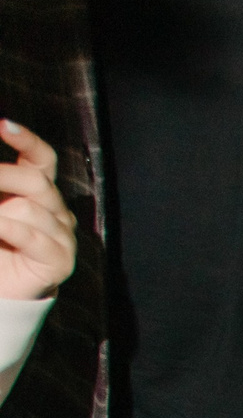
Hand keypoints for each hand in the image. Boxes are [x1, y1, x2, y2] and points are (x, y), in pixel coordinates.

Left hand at [0, 121, 73, 304]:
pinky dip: (6, 230)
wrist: (2, 293)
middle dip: (2, 176)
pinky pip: (32, 237)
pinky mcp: (60, 261)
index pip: (42, 159)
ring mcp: (62, 236)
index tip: (2, 123)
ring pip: (31, 209)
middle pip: (36, 181)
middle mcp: (56, 211)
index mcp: (40, 193)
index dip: (26, 140)